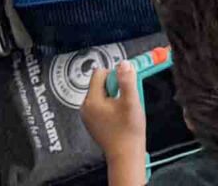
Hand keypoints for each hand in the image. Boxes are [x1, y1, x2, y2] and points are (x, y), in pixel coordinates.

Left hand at [81, 61, 146, 185]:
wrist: (125, 154)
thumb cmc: (127, 132)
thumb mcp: (131, 102)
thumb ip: (127, 81)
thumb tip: (123, 64)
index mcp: (92, 101)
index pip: (100, 73)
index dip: (115, 75)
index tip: (126, 83)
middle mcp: (86, 107)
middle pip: (102, 83)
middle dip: (117, 87)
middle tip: (127, 98)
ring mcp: (89, 115)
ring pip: (104, 93)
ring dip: (116, 96)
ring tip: (125, 109)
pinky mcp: (94, 121)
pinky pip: (103, 104)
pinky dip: (113, 105)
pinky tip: (121, 115)